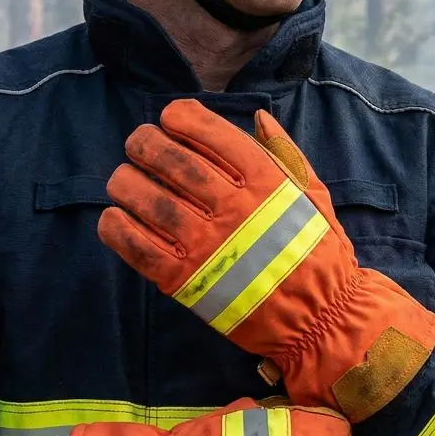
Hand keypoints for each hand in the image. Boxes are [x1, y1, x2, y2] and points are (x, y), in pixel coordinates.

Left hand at [98, 98, 434, 421]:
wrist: (320, 318)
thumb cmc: (320, 253)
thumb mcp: (313, 194)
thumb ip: (285, 153)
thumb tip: (258, 117)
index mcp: (265, 183)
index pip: (212, 134)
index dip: (181, 117)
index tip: (170, 118)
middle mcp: (233, 209)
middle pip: (172, 161)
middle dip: (145, 143)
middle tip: (138, 144)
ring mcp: (207, 246)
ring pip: (147, 199)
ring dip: (125, 182)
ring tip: (123, 179)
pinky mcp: (185, 282)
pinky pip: (137, 247)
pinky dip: (116, 228)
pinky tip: (114, 216)